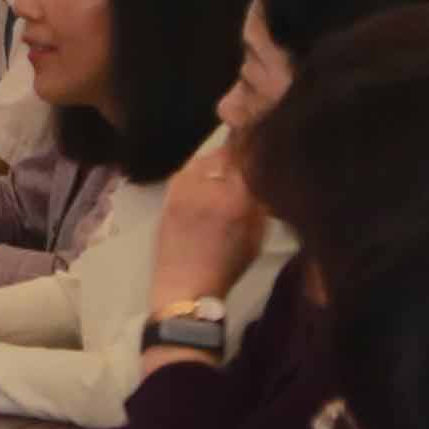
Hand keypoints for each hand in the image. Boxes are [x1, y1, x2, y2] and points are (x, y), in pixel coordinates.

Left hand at [149, 136, 264, 309]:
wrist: (184, 286)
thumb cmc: (227, 266)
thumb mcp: (256, 236)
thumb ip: (259, 203)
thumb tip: (261, 176)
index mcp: (235, 198)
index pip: (246, 155)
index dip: (254, 144)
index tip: (261, 141)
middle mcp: (207, 187)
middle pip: (223, 153)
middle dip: (234, 153)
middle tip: (243, 159)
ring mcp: (182, 190)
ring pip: (201, 160)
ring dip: (213, 162)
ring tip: (221, 172)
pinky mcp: (167, 196)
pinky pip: (184, 173)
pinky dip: (196, 173)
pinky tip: (203, 183)